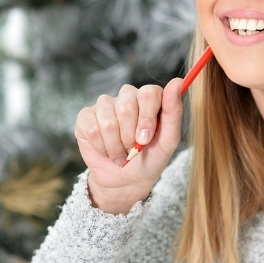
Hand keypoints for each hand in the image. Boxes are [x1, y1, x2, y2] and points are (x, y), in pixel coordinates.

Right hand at [74, 78, 184, 213]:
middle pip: (126, 106)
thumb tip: (177, 81)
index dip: (146, 118)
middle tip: (133, 149)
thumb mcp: (168, 141)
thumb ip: (173, 111)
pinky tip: (106, 151)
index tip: (146, 139)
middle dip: (130, 136)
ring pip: (107, 119)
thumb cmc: (149, 159)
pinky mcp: (86, 117)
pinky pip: (91, 128)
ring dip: (115, 145)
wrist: (126, 180)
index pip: (148, 93)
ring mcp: (104, 105)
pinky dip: (101, 146)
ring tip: (120, 154)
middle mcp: (126, 97)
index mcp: (149, 98)